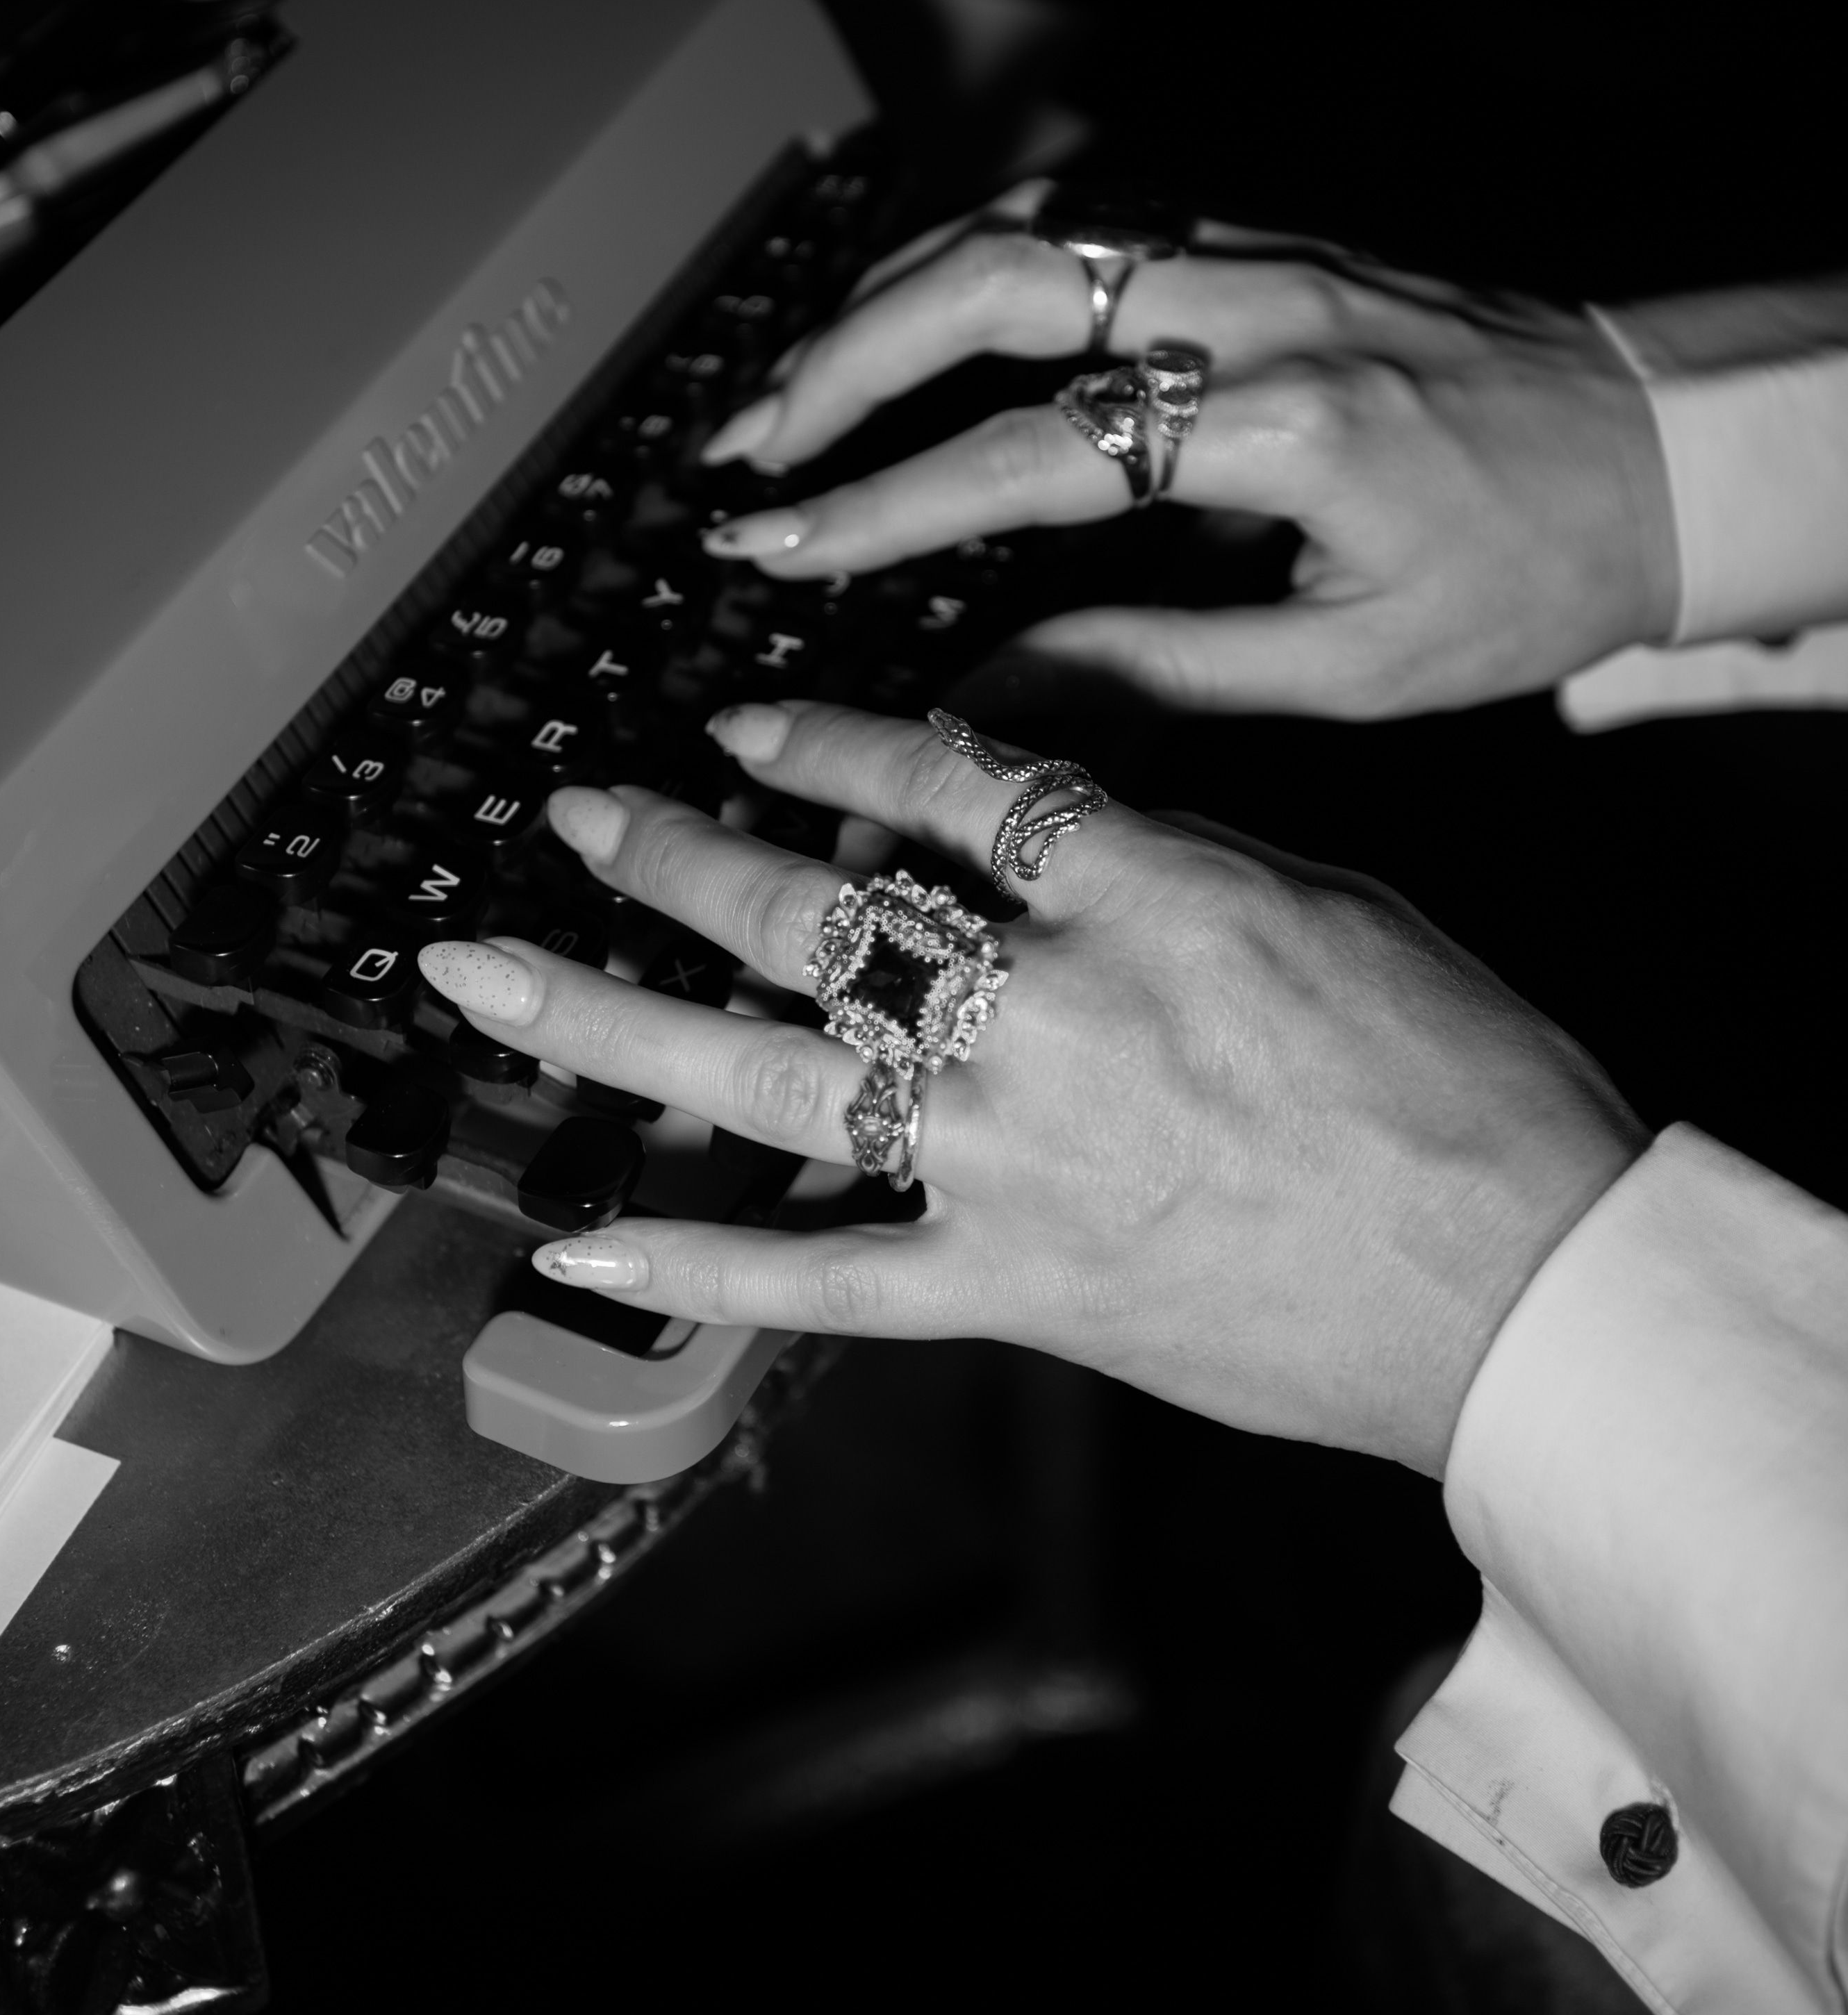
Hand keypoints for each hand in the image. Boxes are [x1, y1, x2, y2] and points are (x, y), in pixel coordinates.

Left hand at [418, 701, 1646, 1476]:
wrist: (1525, 1283)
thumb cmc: (1458, 1081)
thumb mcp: (1321, 901)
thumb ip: (1157, 857)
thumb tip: (1024, 832)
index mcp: (1143, 892)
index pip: (946, 784)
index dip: (829, 745)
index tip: (751, 724)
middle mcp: (1051, 1013)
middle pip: (813, 910)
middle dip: (675, 852)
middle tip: (577, 812)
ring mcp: (1014, 1159)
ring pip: (767, 1073)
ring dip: (611, 1016)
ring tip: (488, 973)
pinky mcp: (1014, 1290)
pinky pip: (822, 1281)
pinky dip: (695, 1265)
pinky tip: (575, 1237)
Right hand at [696, 207, 1679, 716]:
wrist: (1656, 453)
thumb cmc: (1528, 571)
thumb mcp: (1353, 668)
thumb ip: (1156, 673)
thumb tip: (989, 691)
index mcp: (1289, 430)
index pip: (1035, 456)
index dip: (884, 503)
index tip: (776, 543)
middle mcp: (1263, 308)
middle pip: (1002, 285)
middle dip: (843, 361)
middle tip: (744, 444)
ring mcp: (1262, 251)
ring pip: (1032, 225)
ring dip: (890, 297)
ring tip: (790, 385)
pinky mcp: (1264, 236)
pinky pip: (1089, 214)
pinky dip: (977, 256)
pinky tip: (911, 312)